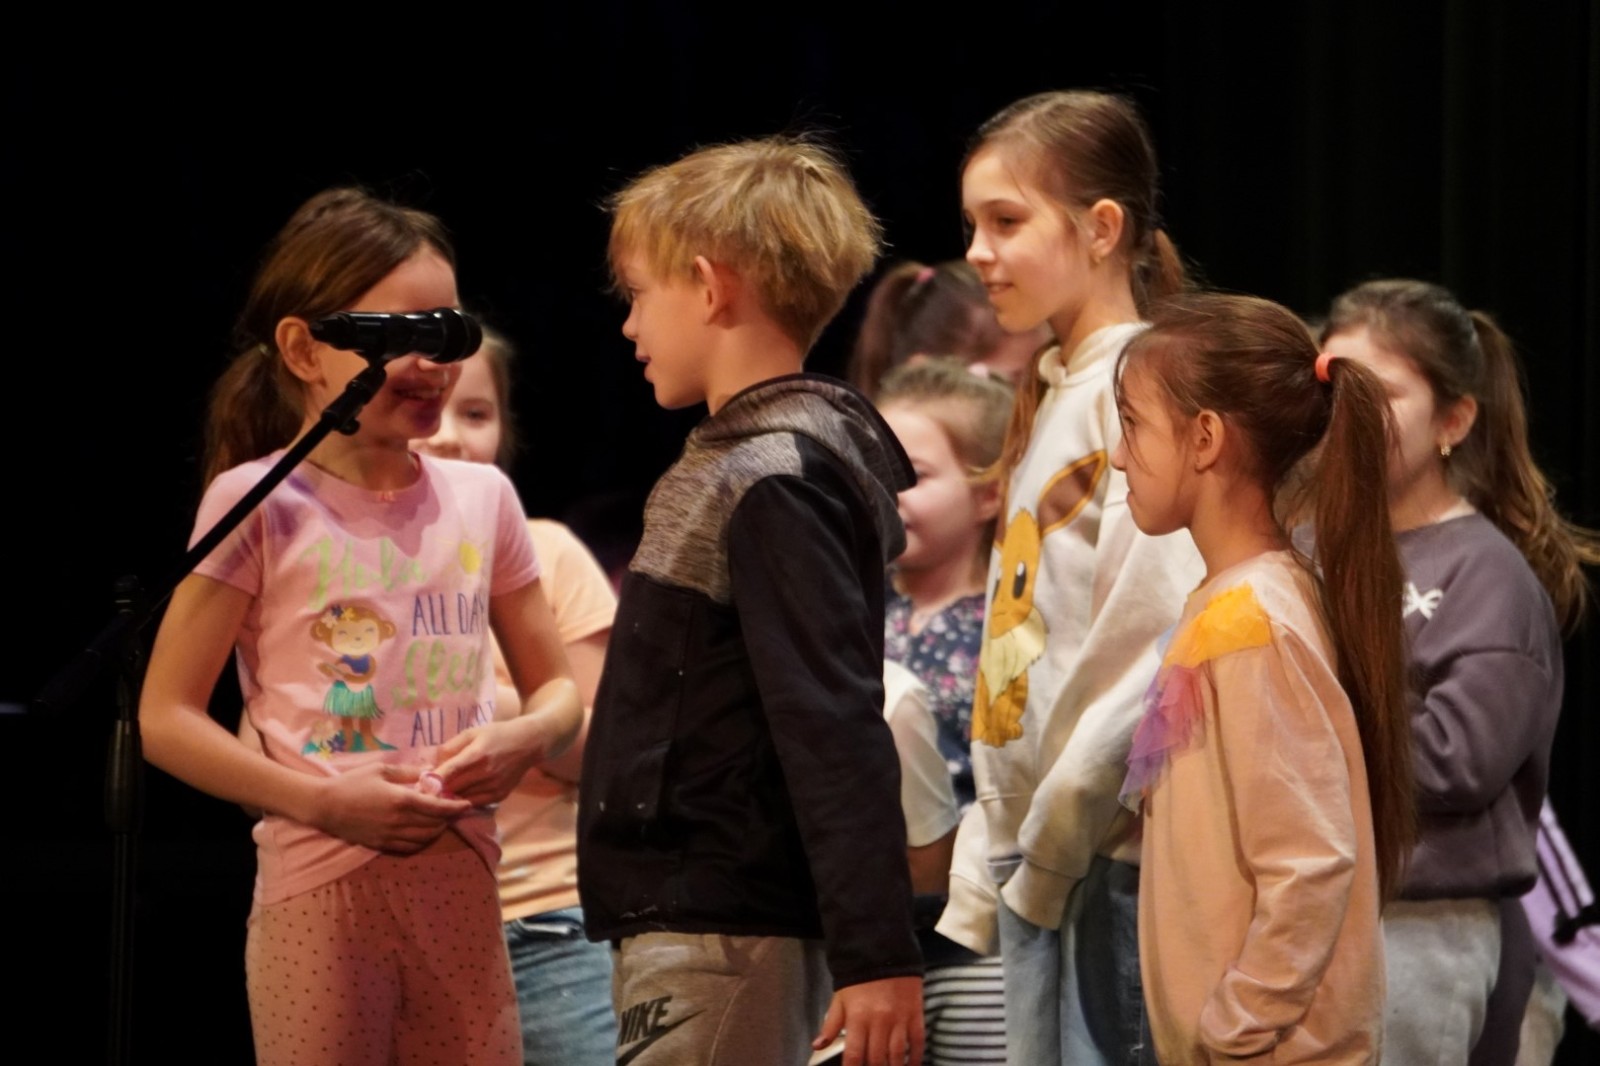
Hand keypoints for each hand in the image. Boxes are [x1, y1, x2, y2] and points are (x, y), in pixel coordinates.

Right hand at [310, 762, 469, 852]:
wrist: (325, 805)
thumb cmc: (353, 782)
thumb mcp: (381, 769)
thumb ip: (408, 772)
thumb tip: (429, 772)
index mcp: (401, 800)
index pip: (437, 807)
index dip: (455, 807)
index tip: (467, 804)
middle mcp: (399, 821)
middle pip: (434, 825)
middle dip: (449, 819)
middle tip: (455, 810)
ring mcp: (390, 836)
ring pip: (424, 839)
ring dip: (437, 831)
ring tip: (442, 821)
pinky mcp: (382, 845)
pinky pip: (409, 848)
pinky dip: (422, 842)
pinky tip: (424, 833)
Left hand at [432, 717, 554, 805]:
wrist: (529, 743)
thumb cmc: (497, 734)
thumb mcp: (473, 732)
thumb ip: (451, 746)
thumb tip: (432, 764)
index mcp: (477, 753)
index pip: (450, 771)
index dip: (433, 780)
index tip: (419, 785)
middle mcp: (486, 772)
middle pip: (453, 788)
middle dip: (437, 790)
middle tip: (424, 790)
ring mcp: (494, 786)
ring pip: (462, 798)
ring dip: (449, 797)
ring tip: (439, 793)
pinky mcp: (499, 795)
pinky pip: (474, 803)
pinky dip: (464, 800)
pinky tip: (459, 794)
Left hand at [814, 976, 923, 1065]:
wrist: (885, 953)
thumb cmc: (859, 980)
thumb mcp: (840, 1000)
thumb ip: (830, 1025)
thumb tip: (817, 1046)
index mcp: (857, 1018)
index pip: (854, 1055)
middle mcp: (879, 1021)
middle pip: (876, 1059)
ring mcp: (899, 1019)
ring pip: (897, 1055)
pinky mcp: (916, 1015)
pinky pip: (918, 1042)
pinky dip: (915, 1058)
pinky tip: (910, 1065)